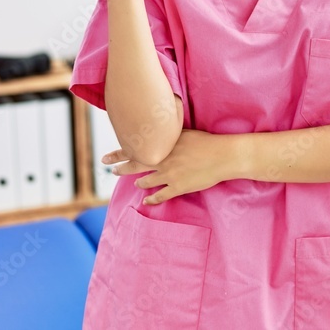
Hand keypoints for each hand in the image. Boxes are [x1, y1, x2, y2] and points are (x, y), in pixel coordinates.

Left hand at [101, 130, 234, 204]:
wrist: (222, 156)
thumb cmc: (206, 141)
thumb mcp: (184, 131)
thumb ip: (170, 133)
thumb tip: (161, 129)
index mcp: (163, 145)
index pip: (135, 148)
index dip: (119, 153)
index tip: (107, 156)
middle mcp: (162, 160)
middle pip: (135, 164)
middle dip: (121, 167)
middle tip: (111, 170)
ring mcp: (169, 175)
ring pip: (146, 181)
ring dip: (139, 182)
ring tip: (135, 183)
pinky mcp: (178, 187)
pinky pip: (160, 196)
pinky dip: (152, 199)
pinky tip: (146, 200)